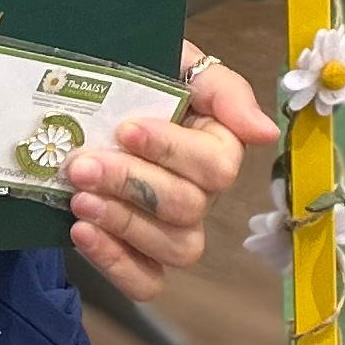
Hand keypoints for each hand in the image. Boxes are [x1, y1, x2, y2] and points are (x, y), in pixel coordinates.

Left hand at [63, 42, 276, 301]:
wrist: (89, 101)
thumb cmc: (144, 77)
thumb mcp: (181, 62)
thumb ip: (224, 90)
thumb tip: (265, 132)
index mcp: (219, 147)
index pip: (216, 165)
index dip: (170, 150)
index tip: (125, 129)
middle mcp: (204, 194)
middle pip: (188, 206)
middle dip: (131, 184)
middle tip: (83, 165)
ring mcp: (177, 230)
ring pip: (175, 247)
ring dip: (122, 223)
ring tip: (79, 197)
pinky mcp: (145, 258)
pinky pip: (147, 281)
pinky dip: (115, 263)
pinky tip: (81, 232)